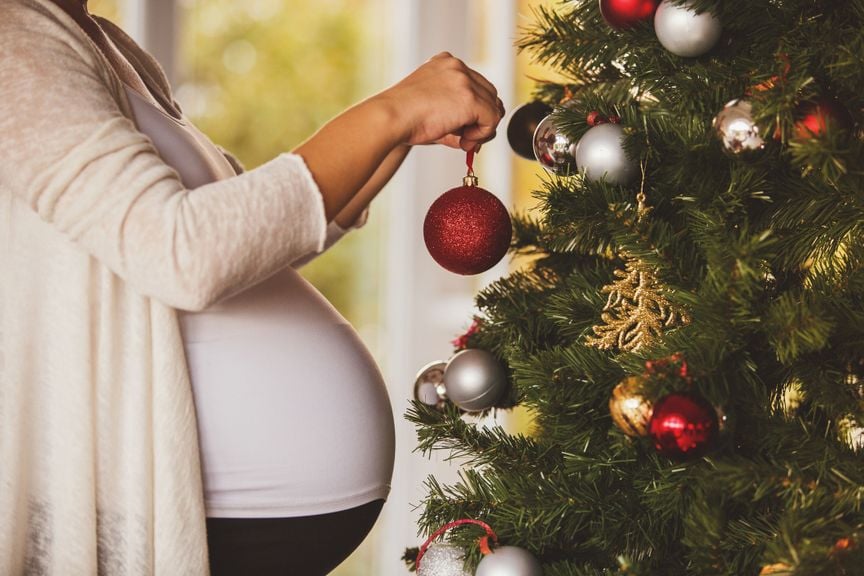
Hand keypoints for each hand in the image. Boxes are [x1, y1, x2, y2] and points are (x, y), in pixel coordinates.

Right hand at [375, 52, 504, 150]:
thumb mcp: (433, 110)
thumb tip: (477, 139)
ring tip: (463, 140)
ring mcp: (464, 80)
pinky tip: (464, 140)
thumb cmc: (404, 119)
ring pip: (493, 107)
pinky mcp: (470, 98)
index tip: (461, 128)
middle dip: (481, 119)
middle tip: (465, 138)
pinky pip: (492, 119)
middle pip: (489, 94)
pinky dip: (482, 134)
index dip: (474, 110)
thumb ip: (457, 118)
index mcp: (446, 63)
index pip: (476, 85)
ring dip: (482, 128)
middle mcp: (457, 66)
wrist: (390, 118)